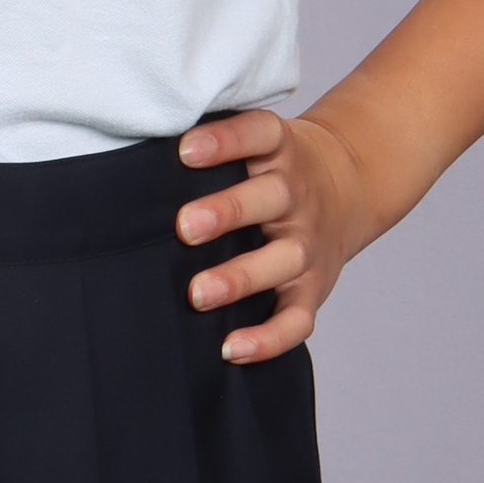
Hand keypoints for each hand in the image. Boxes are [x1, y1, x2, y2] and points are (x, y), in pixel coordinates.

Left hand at [176, 109, 371, 363]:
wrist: (347, 185)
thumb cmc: (270, 166)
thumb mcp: (255, 141)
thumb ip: (212, 143)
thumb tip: (135, 147)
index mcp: (280, 149)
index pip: (258, 134)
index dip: (225, 140)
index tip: (184, 151)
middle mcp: (297, 195)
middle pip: (271, 198)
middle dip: (228, 212)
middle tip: (184, 227)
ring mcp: (308, 243)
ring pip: (284, 259)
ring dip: (241, 277)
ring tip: (197, 293)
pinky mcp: (314, 289)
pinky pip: (298, 318)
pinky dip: (269, 338)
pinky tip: (231, 348)